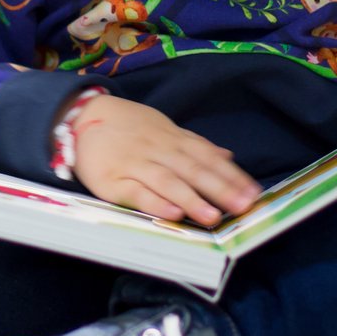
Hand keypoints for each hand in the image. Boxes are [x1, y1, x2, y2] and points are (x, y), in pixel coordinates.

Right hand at [68, 95, 259, 226]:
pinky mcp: (113, 181)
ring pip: (168, 182)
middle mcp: (159, 151)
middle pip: (193, 170)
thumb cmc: (129, 128)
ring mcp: (136, 165)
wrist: (82, 118)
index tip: (254, 193)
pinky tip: (172, 214)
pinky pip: (136, 193)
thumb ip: (196, 145)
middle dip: (220, 189)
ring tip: (212, 217)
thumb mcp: (165, 130)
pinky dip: (154, 203)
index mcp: (173, 140)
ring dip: (191, 199)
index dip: (231, 176)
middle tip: (243, 207)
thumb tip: (228, 156)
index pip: (208, 158)